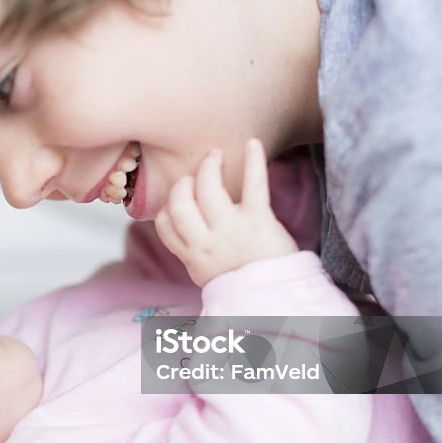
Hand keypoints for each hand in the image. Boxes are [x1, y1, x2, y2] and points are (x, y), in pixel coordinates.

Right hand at [155, 138, 298, 285]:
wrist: (277, 299)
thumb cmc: (245, 286)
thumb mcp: (208, 275)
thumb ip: (194, 252)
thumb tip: (183, 232)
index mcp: (193, 256)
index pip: (164, 224)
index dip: (166, 206)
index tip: (177, 199)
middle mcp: (207, 242)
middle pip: (180, 203)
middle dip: (183, 183)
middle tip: (194, 175)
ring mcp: (232, 230)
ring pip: (207, 190)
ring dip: (208, 167)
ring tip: (214, 156)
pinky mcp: (259, 221)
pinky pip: (254, 186)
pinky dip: (254, 161)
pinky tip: (253, 143)